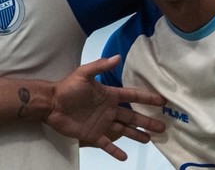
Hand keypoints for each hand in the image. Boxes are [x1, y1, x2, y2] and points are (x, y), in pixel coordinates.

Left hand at [44, 56, 164, 160]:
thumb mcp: (83, 74)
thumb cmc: (67, 88)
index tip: (163, 100)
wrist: (50, 104)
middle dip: (148, 121)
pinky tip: (125, 157)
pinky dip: (116, 151)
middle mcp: (109, 110)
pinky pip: (107, 144)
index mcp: (108, 96)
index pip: (132, 96)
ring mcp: (102, 123)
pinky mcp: (93, 135)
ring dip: (137, 135)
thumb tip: (117, 57)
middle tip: (164, 127)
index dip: (147, 97)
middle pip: (133, 116)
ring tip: (151, 139)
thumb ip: (99, 67)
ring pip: (124, 130)